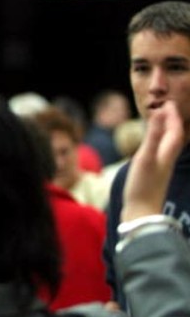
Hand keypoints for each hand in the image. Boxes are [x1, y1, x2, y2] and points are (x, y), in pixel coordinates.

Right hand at [122, 101, 184, 220]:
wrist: (141, 214)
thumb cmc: (143, 186)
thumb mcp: (145, 158)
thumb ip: (152, 136)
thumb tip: (159, 113)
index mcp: (167, 153)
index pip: (175, 130)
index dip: (172, 116)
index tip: (167, 102)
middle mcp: (167, 159)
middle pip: (173, 136)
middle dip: (170, 121)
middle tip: (164, 108)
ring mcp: (160, 168)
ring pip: (167, 144)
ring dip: (164, 131)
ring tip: (158, 122)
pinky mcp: (153, 174)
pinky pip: (158, 153)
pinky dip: (156, 143)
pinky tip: (149, 146)